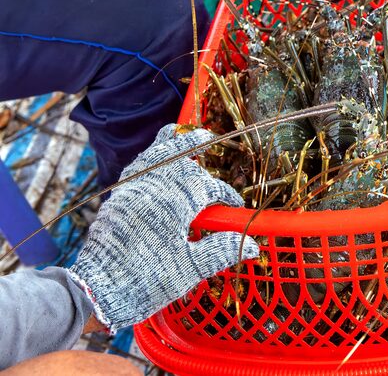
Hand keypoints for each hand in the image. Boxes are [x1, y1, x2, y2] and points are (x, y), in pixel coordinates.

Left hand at [69, 125, 256, 331]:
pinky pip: (137, 167)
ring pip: (154, 154)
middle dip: (198, 149)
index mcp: (175, 202)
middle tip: (209, 141)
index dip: (226, 195)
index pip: (210, 188)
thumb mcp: (190, 268)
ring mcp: (132, 189)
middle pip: (181, 157)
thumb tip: (253, 245)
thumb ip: (221, 251)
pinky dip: (149, 158)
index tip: (234, 206)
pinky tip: (154, 162)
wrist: (97, 291)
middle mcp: (154, 187)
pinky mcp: (117, 198)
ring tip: (182, 133)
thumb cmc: (147, 280)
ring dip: (171, 144)